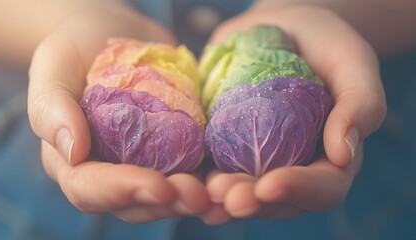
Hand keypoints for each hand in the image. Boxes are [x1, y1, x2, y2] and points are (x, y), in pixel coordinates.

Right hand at [27, 3, 208, 222]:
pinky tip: (234, 178)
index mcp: (73, 160)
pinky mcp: (174, 148)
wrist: (114, 32)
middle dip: (167, 203)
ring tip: (220, 193)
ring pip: (167, 195)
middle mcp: (110, 170)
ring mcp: (145, 162)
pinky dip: (212, 179)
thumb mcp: (54, 65)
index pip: (90, 188)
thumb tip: (73, 152)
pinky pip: (192, 170)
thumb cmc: (76, 46)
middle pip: (135, 202)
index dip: (122, 192)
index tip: (157, 186)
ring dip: (194, 199)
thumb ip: (51, 108)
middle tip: (198, 195)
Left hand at [201, 4, 385, 223]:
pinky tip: (180, 179)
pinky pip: (211, 167)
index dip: (298, 191)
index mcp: (330, 158)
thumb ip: (360, 105)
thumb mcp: (352, 63)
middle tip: (227, 195)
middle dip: (250, 201)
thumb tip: (344, 155)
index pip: (323, 188)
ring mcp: (256, 160)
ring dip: (219, 199)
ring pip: (240, 191)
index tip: (271, 185)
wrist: (282, 29)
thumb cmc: (325, 44)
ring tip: (203, 191)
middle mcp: (292, 166)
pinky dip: (196, 178)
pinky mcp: (225, 145)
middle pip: (274, 200)